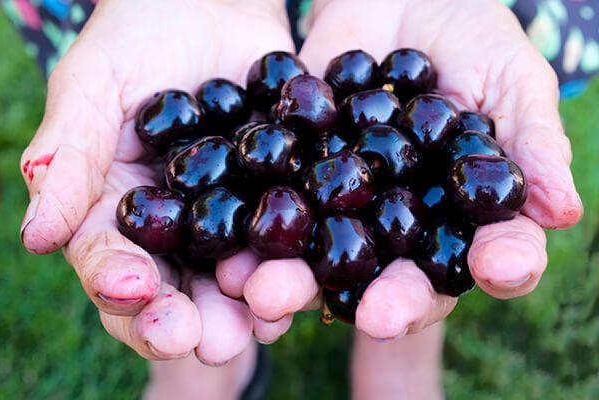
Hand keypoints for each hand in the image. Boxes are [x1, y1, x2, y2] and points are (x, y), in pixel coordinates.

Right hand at [20, 0, 295, 361]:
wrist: (211, 5)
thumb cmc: (137, 38)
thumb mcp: (93, 87)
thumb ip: (67, 158)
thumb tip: (36, 237)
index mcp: (119, 212)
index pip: (112, 264)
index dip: (120, 285)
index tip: (133, 292)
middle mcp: (175, 230)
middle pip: (177, 290)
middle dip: (190, 320)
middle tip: (211, 342)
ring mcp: (230, 219)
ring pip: (235, 278)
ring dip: (249, 307)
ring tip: (261, 324)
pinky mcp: (278, 198)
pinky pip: (287, 238)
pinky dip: (296, 262)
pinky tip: (307, 281)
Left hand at [216, 0, 582, 339]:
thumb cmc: (471, 37)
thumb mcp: (510, 79)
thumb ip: (531, 143)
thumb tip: (563, 211)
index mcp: (462, 213)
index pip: (489, 252)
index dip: (498, 265)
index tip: (495, 270)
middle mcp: (402, 224)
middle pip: (399, 275)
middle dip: (387, 299)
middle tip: (374, 319)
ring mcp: (344, 205)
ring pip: (326, 256)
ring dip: (300, 283)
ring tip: (274, 298)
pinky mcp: (295, 176)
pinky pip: (274, 207)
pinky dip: (252, 232)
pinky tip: (232, 254)